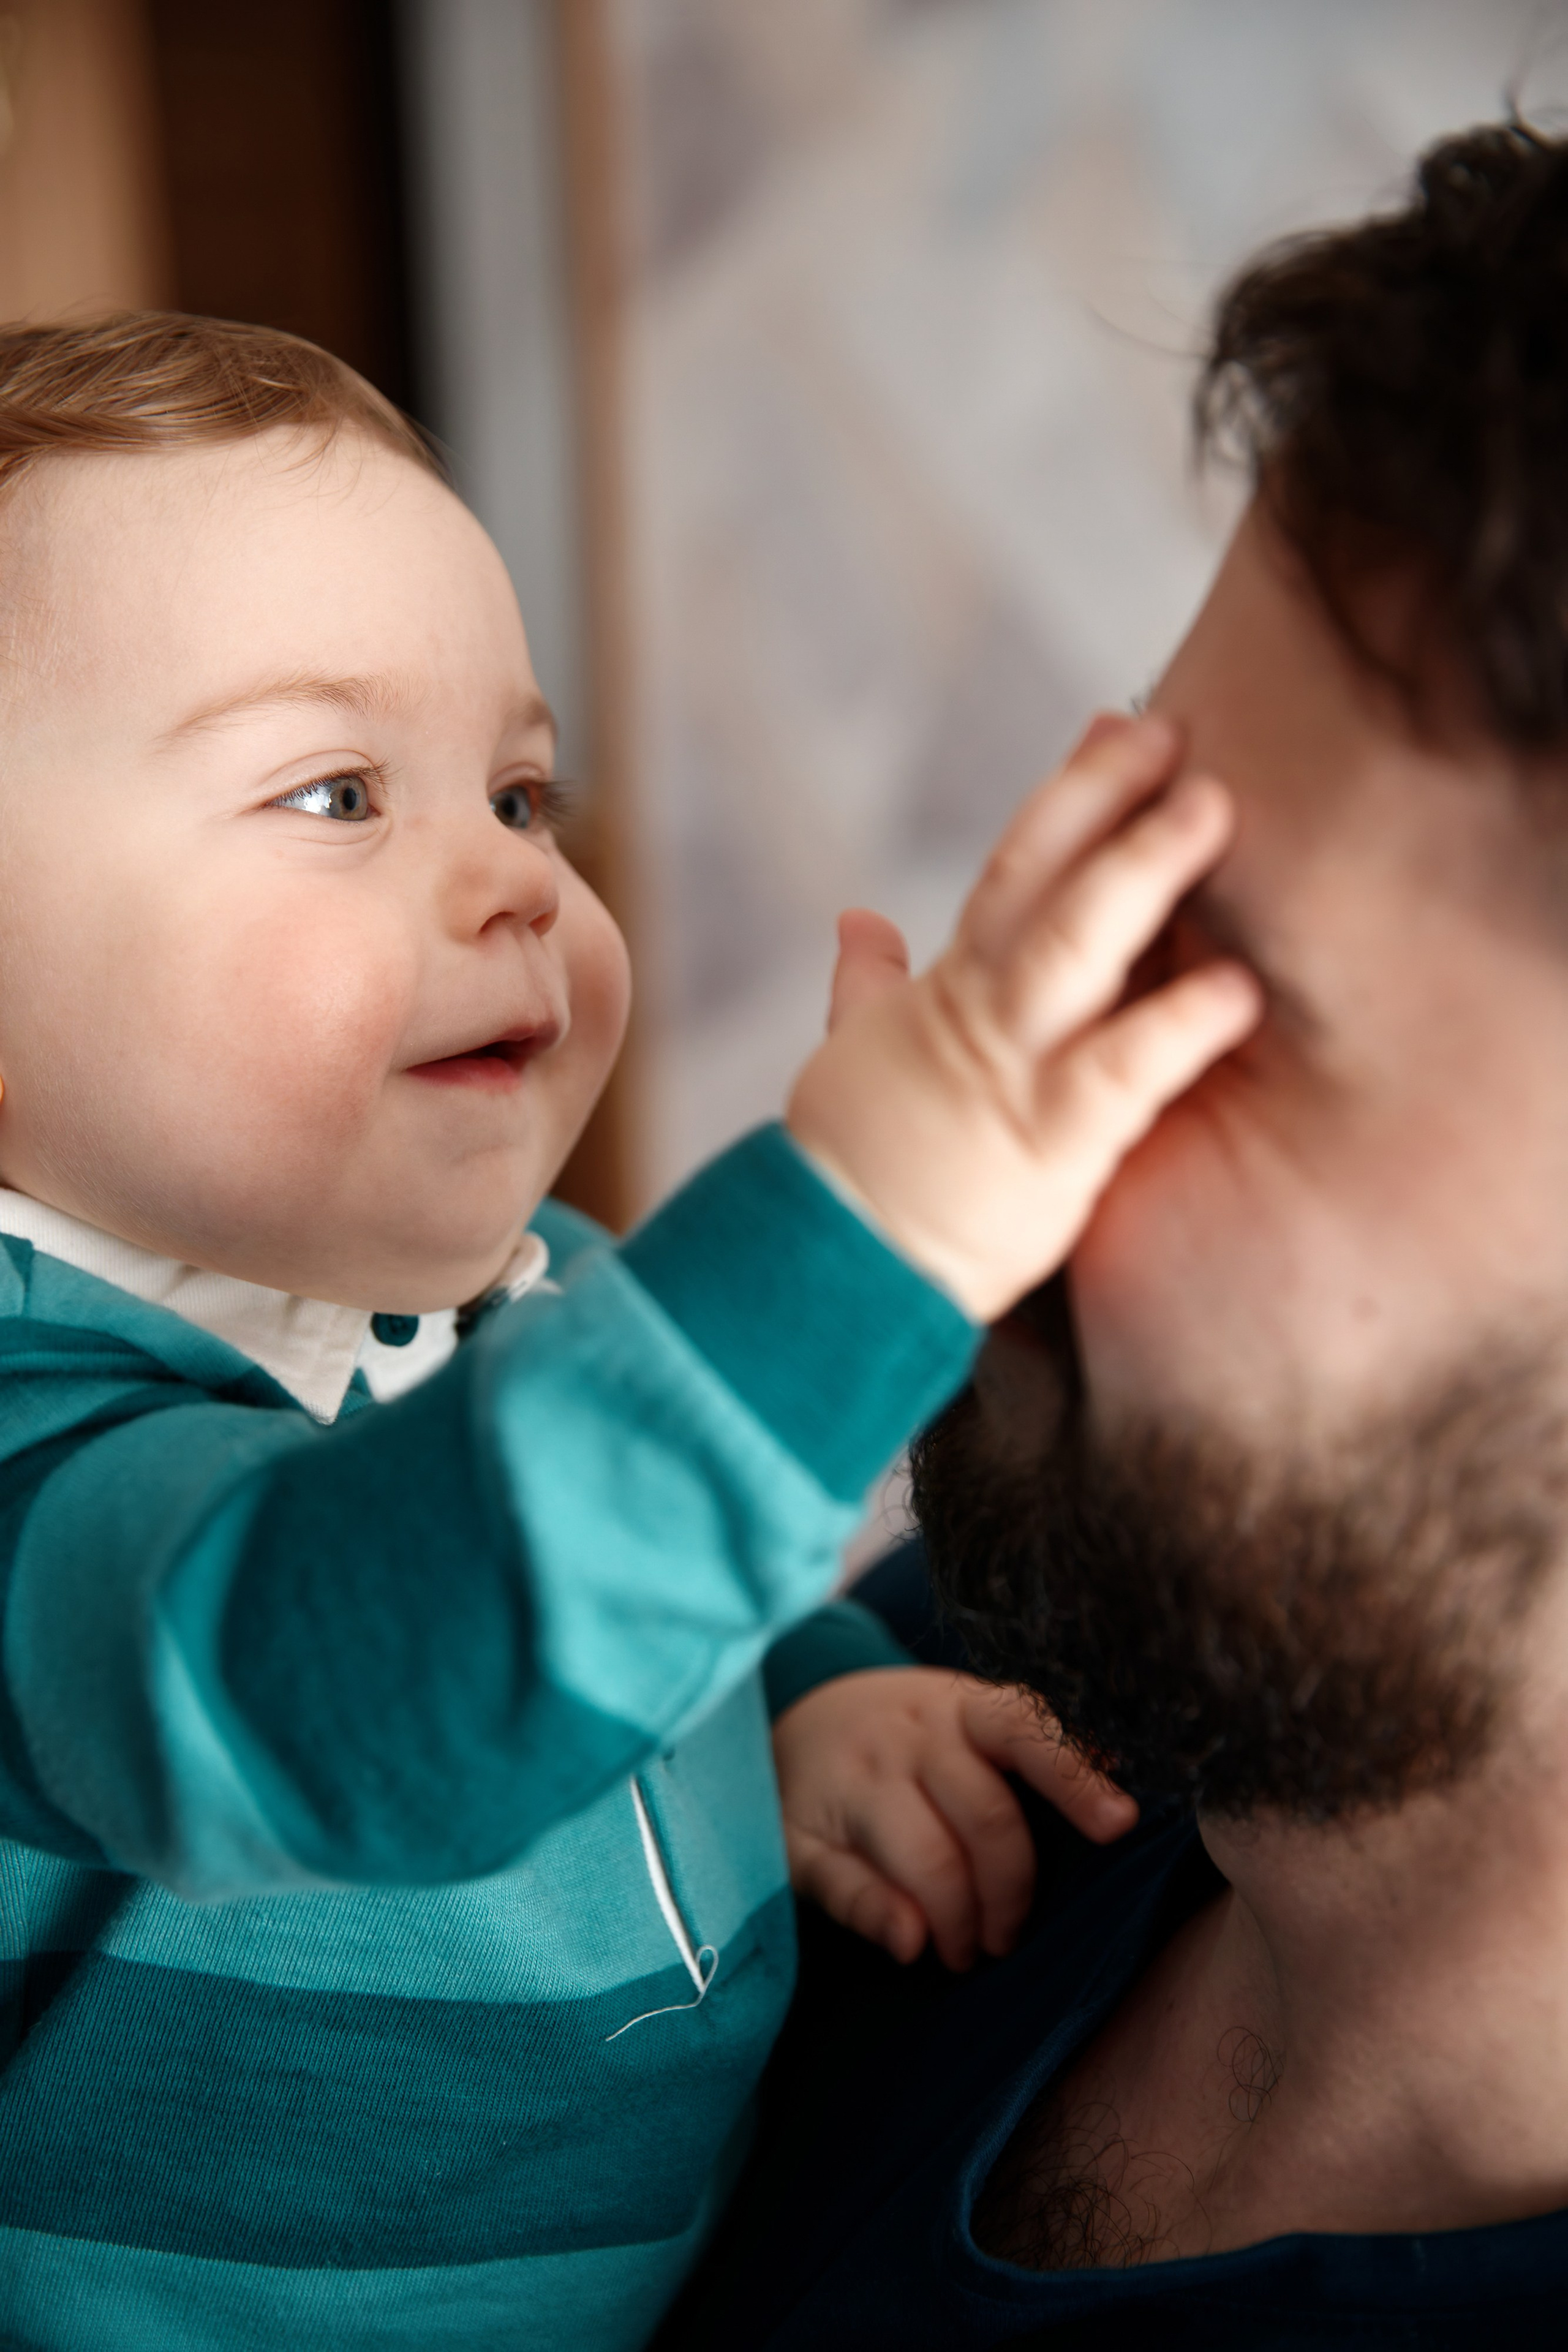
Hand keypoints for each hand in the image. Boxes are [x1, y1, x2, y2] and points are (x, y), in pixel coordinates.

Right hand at [772, 1666, 1137, 1969]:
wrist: (789, 1719)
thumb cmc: (910, 1740)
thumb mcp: (966, 1726)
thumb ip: (1037, 1759)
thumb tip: (1118, 1808)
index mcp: (958, 1710)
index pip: (1024, 1730)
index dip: (1074, 1778)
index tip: (1119, 1825)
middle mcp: (906, 1737)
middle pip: (985, 1816)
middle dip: (1012, 1892)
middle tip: (1008, 1939)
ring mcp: (849, 1782)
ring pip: (927, 1859)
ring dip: (960, 1920)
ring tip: (965, 1951)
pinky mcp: (798, 1834)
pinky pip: (846, 1885)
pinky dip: (884, 1917)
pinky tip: (911, 1943)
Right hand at [787, 712, 1260, 1321]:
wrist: (832, 1269)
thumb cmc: (857, 1167)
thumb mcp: (855, 1056)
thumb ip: (867, 985)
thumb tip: (858, 922)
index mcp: (952, 990)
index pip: (1017, 866)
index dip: (1073, 792)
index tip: (1125, 724)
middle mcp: (984, 1013)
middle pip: (1043, 881)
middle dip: (1107, 798)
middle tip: (1177, 735)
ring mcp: (1014, 1073)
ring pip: (1074, 950)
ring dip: (1142, 872)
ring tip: (1212, 811)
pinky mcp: (1049, 1147)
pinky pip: (1120, 1076)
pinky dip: (1178, 1030)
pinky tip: (1239, 991)